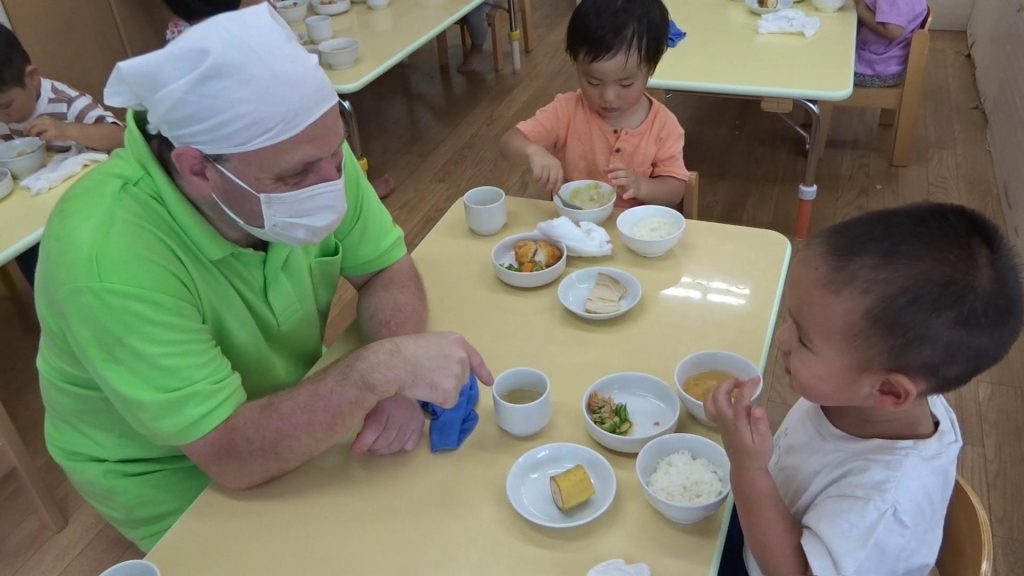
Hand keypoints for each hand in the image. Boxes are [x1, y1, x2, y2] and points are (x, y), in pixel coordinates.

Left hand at [24, 117, 72, 142]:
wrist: (70, 130)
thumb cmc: (59, 127)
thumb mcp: (49, 123)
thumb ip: (41, 124)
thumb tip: (32, 130)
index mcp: (45, 117)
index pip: (33, 121)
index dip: (27, 125)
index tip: (25, 129)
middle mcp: (46, 120)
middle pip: (32, 124)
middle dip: (28, 129)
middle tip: (25, 134)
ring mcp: (49, 126)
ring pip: (36, 129)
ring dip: (33, 134)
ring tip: (33, 137)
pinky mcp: (52, 133)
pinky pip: (43, 136)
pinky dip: (41, 138)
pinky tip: (41, 140)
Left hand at [350, 394, 424, 454]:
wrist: (404, 385)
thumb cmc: (381, 396)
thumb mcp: (369, 403)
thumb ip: (364, 421)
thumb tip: (357, 441)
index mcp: (385, 405)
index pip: (374, 429)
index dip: (363, 443)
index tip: (354, 450)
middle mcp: (401, 414)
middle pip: (384, 441)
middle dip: (372, 447)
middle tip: (366, 445)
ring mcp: (413, 421)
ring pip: (395, 446)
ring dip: (383, 450)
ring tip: (376, 444)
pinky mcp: (420, 426)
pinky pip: (407, 447)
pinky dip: (398, 448)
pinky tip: (392, 440)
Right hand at [372, 332, 492, 408]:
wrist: (393, 363)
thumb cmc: (404, 352)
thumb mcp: (431, 343)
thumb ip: (446, 353)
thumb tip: (448, 369)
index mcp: (457, 342)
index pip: (475, 359)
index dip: (482, 372)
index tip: (488, 382)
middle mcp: (462, 358)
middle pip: (462, 379)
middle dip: (448, 381)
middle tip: (426, 375)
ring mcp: (458, 376)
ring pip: (454, 392)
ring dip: (441, 392)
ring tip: (423, 380)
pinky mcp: (451, 393)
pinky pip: (447, 403)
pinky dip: (436, 401)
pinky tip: (424, 389)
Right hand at [527, 148, 563, 195]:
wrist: (536, 151)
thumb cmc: (546, 161)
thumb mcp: (553, 167)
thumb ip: (556, 176)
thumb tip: (556, 189)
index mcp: (558, 166)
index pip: (560, 179)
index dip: (558, 187)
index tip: (555, 193)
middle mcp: (553, 166)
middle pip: (552, 182)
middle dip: (549, 187)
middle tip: (546, 189)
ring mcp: (545, 166)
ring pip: (544, 181)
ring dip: (541, 183)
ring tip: (540, 179)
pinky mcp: (538, 166)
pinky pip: (537, 178)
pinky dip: (536, 179)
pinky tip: (536, 176)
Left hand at [607, 164, 644, 200]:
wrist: (645, 188)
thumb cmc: (631, 180)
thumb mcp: (625, 174)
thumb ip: (615, 171)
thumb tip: (603, 169)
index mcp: (628, 171)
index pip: (623, 166)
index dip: (616, 166)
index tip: (609, 166)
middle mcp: (631, 176)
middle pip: (624, 173)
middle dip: (616, 174)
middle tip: (608, 176)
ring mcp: (633, 184)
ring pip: (626, 181)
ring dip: (619, 181)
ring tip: (612, 182)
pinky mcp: (635, 191)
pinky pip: (631, 192)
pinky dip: (628, 194)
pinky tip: (624, 196)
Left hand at [704, 377, 772, 472]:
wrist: (745, 468)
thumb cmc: (757, 454)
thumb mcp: (765, 441)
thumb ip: (761, 424)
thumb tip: (756, 407)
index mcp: (737, 422)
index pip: (740, 398)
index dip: (748, 386)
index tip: (758, 380)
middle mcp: (725, 420)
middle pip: (719, 395)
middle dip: (729, 383)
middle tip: (744, 381)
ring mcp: (720, 421)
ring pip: (711, 400)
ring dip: (720, 388)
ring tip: (735, 386)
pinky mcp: (719, 424)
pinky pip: (710, 407)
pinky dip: (716, 397)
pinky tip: (728, 397)